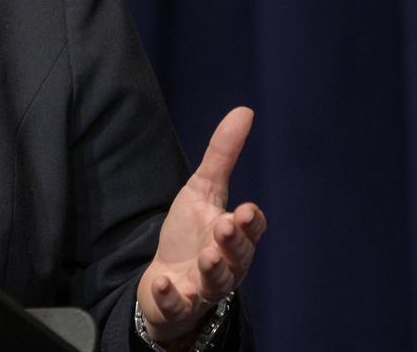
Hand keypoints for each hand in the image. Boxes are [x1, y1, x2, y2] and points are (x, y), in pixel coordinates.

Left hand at [136, 107, 265, 346]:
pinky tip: (164, 283)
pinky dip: (172, 297)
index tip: (244, 211)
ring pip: (217, 284)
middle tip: (224, 229)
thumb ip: (223, 154)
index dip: (251, 223)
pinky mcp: (180, 306)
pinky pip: (178, 306)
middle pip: (238, 257)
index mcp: (234, 235)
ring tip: (204, 256)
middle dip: (233, 244)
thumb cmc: (191, 232)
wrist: (166, 280)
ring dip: (212, 270)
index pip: (252, 230)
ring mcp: (204, 287)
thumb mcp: (203, 189)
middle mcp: (226, 264)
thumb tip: (245, 111)